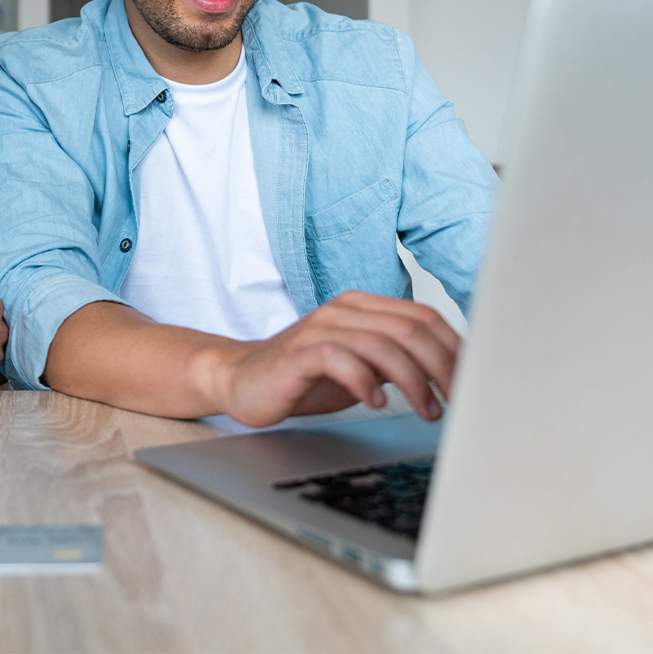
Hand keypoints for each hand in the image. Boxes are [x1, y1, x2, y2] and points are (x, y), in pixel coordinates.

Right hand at [212, 291, 459, 427]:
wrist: (242, 379)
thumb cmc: (305, 377)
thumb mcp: (361, 366)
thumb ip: (397, 361)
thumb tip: (452, 378)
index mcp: (362, 306)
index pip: (424, 316)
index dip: (455, 348)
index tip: (475, 381)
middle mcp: (344, 310)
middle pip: (410, 328)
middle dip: (444, 367)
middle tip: (459, 402)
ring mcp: (320, 328)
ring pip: (383, 344)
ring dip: (413, 381)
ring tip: (428, 411)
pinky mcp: (300, 352)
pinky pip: (341, 359)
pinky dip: (366, 382)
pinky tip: (377, 403)